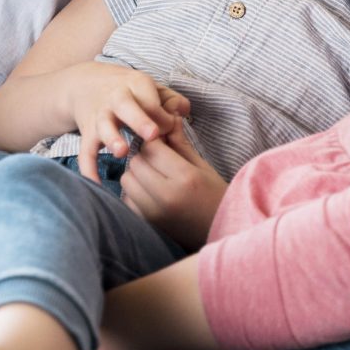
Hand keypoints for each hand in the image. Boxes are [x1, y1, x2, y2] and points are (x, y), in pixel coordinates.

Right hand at [65, 64, 190, 180]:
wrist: (87, 85)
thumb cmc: (130, 92)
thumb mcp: (151, 88)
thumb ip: (171, 100)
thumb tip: (181, 112)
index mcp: (135, 86)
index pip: (151, 101)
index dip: (163, 117)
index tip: (171, 129)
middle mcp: (115, 98)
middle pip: (125, 106)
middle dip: (139, 120)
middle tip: (152, 135)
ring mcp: (99, 116)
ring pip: (103, 126)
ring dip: (112, 139)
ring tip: (122, 152)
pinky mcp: (87, 133)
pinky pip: (86, 152)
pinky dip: (88, 169)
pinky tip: (97, 184)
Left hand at [120, 124, 226, 248]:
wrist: (223, 232)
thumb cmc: (217, 196)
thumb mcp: (203, 166)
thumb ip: (180, 143)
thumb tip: (169, 117)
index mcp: (184, 177)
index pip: (151, 147)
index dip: (154, 140)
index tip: (160, 141)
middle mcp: (165, 196)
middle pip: (136, 163)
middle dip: (144, 156)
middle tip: (157, 159)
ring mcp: (153, 213)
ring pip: (127, 180)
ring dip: (136, 174)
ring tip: (152, 176)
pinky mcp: (147, 225)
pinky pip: (126, 201)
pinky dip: (133, 193)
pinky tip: (149, 193)